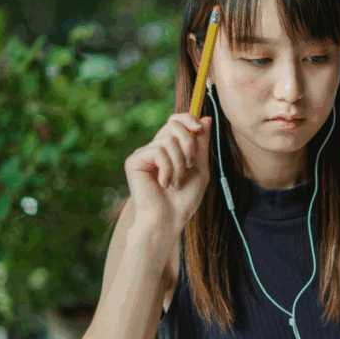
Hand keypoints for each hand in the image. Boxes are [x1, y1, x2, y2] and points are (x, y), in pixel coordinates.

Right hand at [124, 112, 211, 238]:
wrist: (169, 220)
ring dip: (179, 163)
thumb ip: (202, 145)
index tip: (199, 127)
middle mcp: (155, 148)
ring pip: (169, 139)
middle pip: (174, 124)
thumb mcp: (200, 169)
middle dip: (189, 144)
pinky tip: (163, 183)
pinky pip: (158, 151)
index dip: (188, 118)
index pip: (177, 121)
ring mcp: (143, 154)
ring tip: (176, 181)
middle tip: (189, 165)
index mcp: (170, 149)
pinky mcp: (134, 161)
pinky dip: (167, 168)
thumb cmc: (184, 200)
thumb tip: (206, 118)